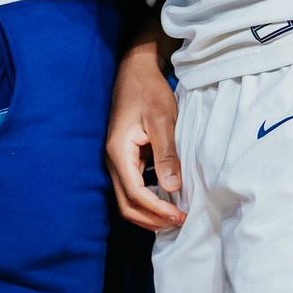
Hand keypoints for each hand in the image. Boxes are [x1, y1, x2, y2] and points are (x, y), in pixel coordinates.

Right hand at [105, 42, 185, 232]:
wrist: (136, 70)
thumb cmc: (148, 91)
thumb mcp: (161, 120)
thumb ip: (166, 154)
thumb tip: (172, 189)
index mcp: (119, 152)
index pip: (135, 193)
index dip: (157, 210)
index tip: (179, 215)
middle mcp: (113, 160)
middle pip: (126, 204)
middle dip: (151, 219)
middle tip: (178, 222)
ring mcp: (118, 159)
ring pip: (128, 198)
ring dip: (149, 212)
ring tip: (174, 216)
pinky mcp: (126, 156)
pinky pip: (134, 186)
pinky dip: (148, 198)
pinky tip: (166, 198)